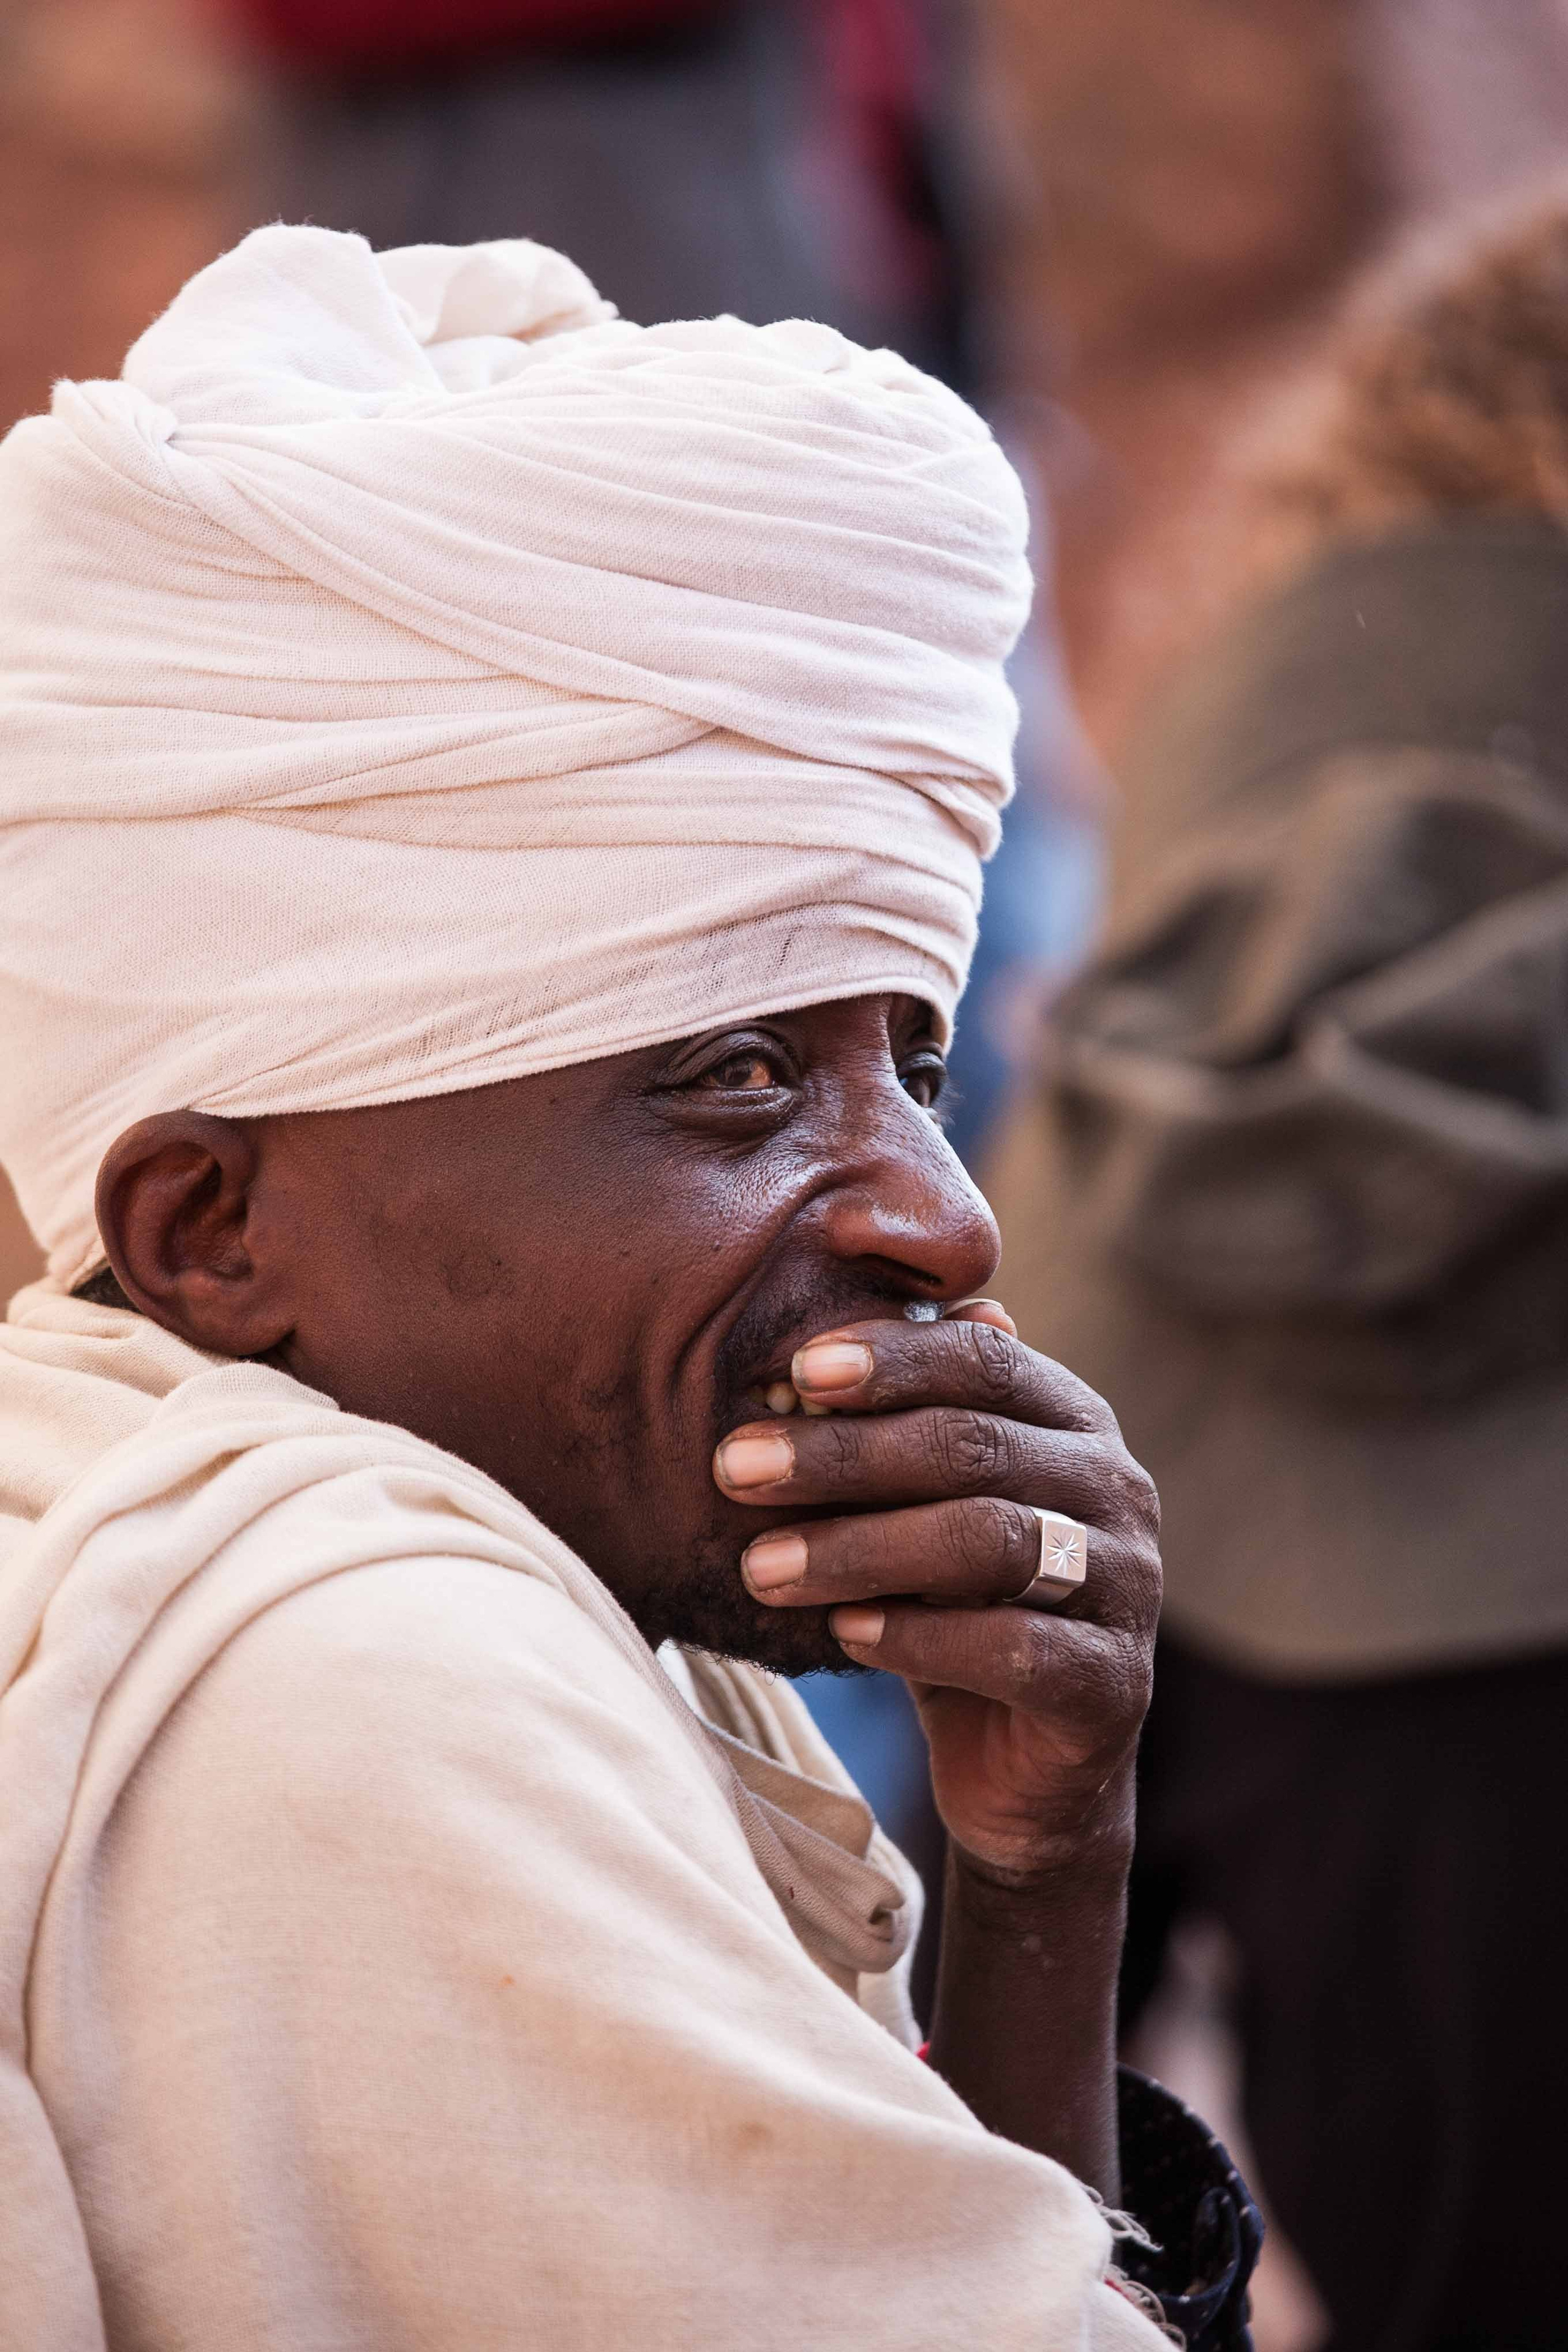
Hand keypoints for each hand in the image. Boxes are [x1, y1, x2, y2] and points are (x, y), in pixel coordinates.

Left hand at [713, 1305, 1160, 1884]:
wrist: (1024, 1765)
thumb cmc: (955, 1604)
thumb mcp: (920, 1509)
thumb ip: (889, 1434)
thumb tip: (797, 1365)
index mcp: (1072, 1422)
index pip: (984, 1361)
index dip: (891, 1358)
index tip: (793, 1371)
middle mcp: (1116, 1489)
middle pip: (973, 1447)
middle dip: (843, 1455)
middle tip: (734, 1469)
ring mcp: (1127, 1587)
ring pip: (991, 1540)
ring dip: (861, 1548)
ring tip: (762, 1567)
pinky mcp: (1112, 1684)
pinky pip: (1014, 1647)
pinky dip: (919, 1636)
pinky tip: (844, 1634)